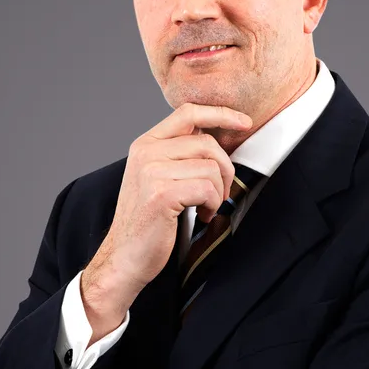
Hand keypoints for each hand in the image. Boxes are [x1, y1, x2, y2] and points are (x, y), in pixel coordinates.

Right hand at [80, 103, 251, 340]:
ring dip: (218, 192)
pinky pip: (207, 189)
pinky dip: (213, 205)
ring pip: (211, 167)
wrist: (124, 257)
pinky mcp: (161, 194)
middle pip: (207, 142)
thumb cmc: (148, 220)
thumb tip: (219, 138)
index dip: (221, 113)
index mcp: (146, 143)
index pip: (188, 112)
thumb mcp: (159, 177)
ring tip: (206, 208)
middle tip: (221, 193)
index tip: (244, 122)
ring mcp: (151, 171)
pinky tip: (202, 216)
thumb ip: (180, 154)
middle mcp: (146, 152)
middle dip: (225, 169)